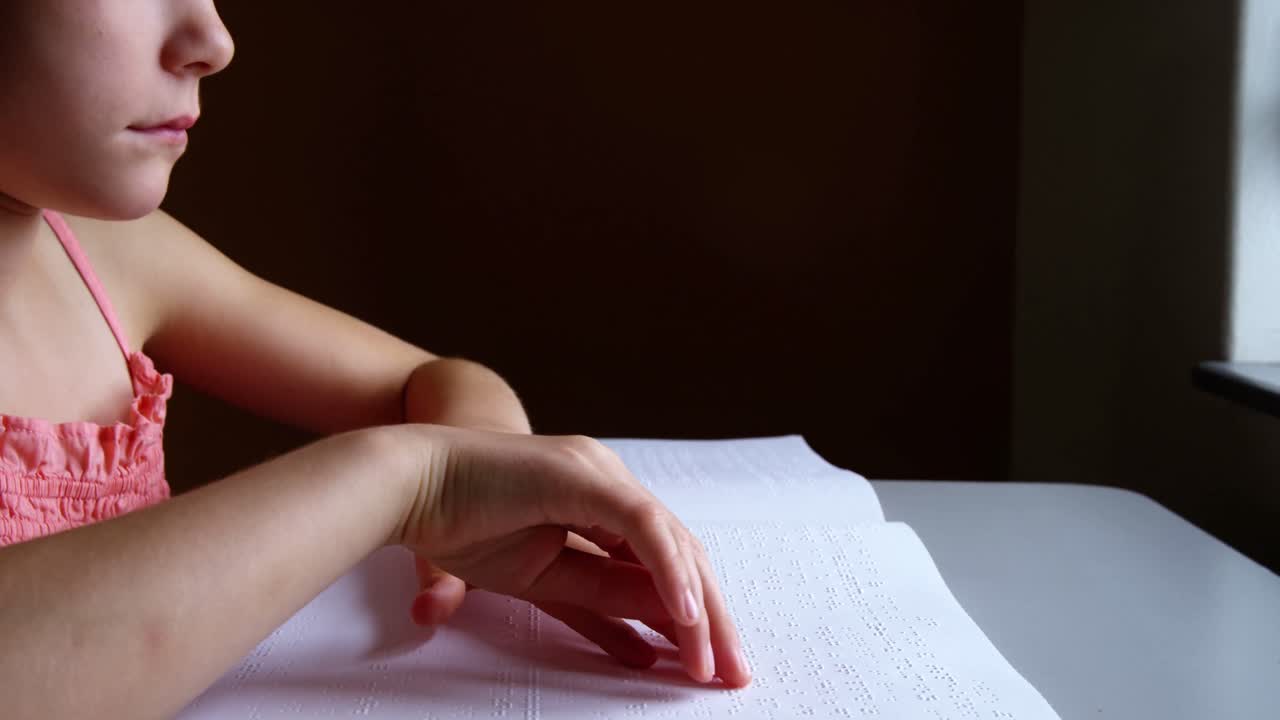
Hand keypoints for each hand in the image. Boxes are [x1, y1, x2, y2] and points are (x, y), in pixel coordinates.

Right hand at [386, 425, 750, 686]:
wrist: (407, 483)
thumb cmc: (461, 523)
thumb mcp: (544, 577)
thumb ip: (599, 598)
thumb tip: (652, 634)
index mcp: (601, 503)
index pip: (663, 561)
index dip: (689, 613)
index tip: (705, 665)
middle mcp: (610, 482)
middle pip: (679, 553)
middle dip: (711, 618)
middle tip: (730, 674)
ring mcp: (598, 473)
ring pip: (671, 541)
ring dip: (697, 606)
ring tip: (710, 661)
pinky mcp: (582, 475)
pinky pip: (641, 528)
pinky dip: (667, 571)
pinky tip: (686, 616)